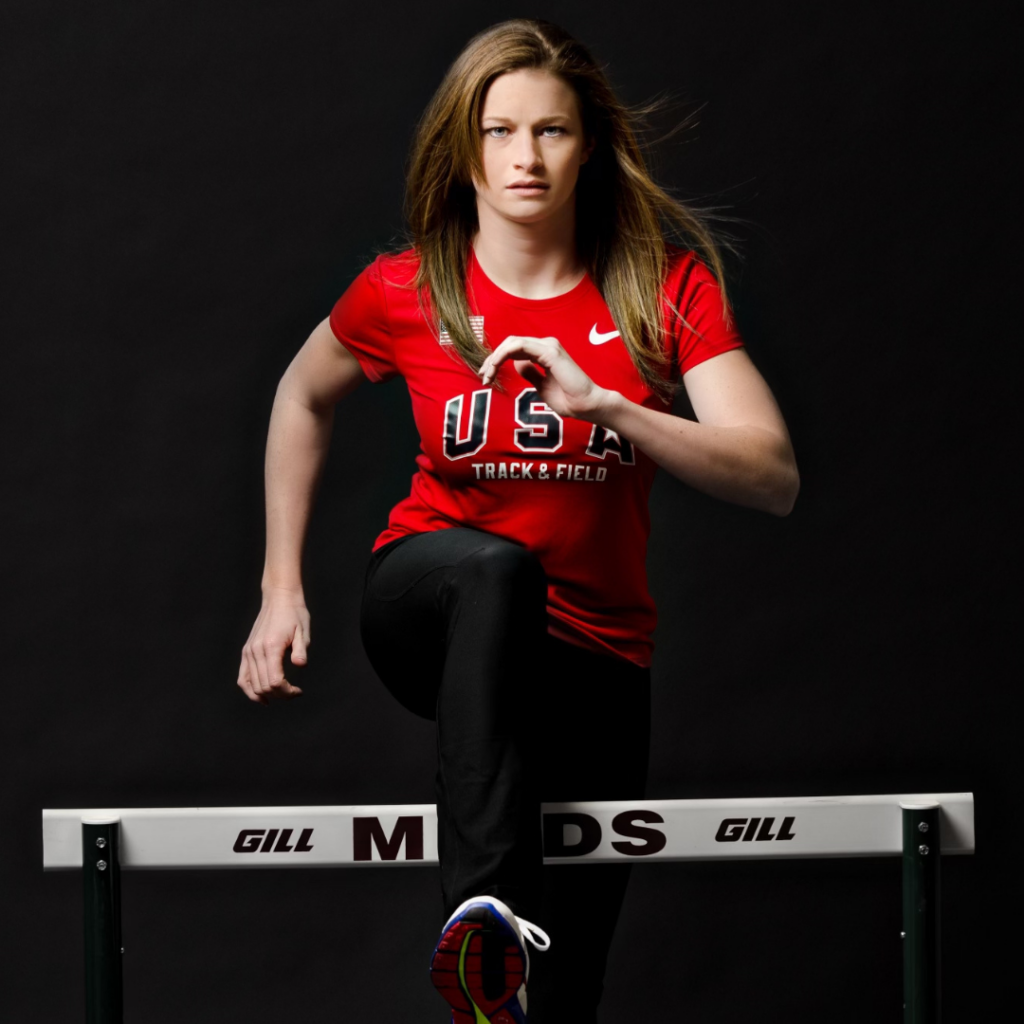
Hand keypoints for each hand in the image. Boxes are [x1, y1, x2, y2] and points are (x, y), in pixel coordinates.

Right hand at [237, 588, 309, 704]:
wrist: (279, 599)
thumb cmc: (294, 614)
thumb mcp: (303, 631)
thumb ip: (300, 650)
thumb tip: (300, 665)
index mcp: (271, 647)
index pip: (275, 681)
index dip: (287, 692)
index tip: (299, 691)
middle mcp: (256, 651)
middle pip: (264, 686)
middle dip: (280, 695)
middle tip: (294, 693)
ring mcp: (248, 652)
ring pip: (251, 685)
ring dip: (266, 695)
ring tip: (282, 695)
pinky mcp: (246, 652)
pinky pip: (242, 677)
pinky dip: (250, 690)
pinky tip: (262, 697)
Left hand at [479, 335, 607, 420]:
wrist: (586, 406)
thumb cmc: (568, 399)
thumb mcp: (541, 386)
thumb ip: (530, 373)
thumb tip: (517, 365)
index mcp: (544, 352)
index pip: (514, 348)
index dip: (497, 360)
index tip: (486, 376)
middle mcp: (546, 345)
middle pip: (511, 343)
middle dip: (492, 358)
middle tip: (482, 375)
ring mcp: (548, 346)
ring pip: (513, 342)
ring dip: (495, 357)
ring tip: (487, 375)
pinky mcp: (550, 352)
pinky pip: (519, 346)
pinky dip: (503, 355)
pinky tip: (495, 367)